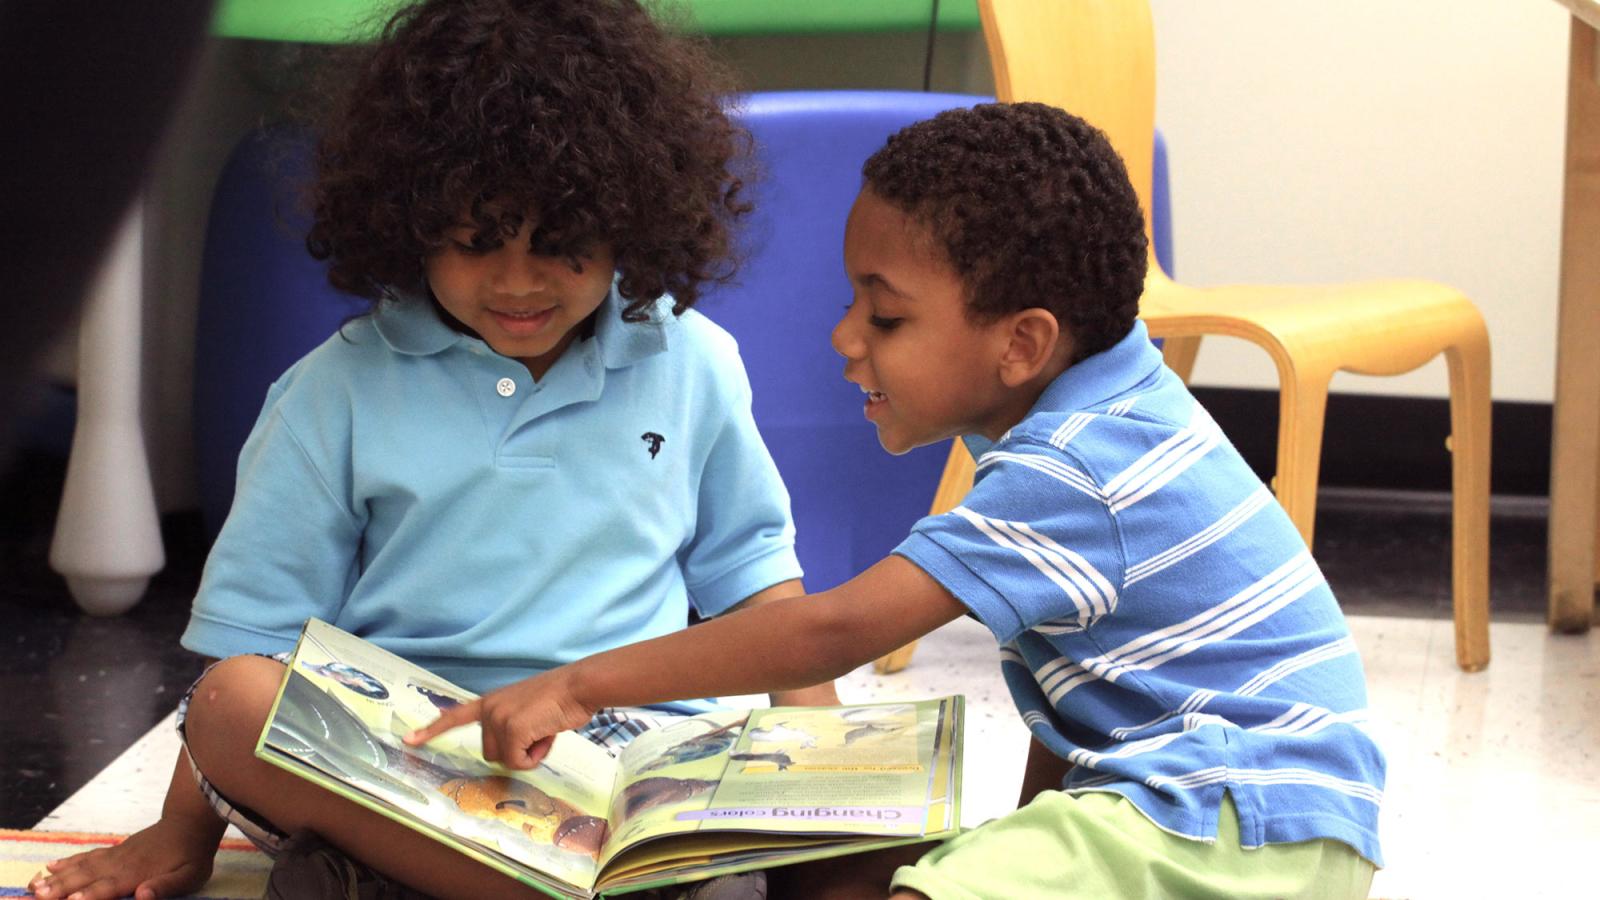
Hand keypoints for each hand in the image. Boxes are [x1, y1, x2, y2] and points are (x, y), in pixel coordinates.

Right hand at [29, 816, 217, 899]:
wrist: (190, 822)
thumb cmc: (192, 854)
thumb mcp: (189, 875)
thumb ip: (166, 886)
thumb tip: (143, 895)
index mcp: (137, 873)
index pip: (108, 887)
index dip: (90, 894)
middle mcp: (120, 864)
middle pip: (86, 877)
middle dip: (61, 888)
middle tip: (38, 896)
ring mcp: (114, 855)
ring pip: (81, 866)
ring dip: (57, 877)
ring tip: (34, 887)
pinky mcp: (113, 851)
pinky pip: (86, 856)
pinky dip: (67, 861)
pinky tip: (50, 867)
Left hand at [405, 667, 592, 768]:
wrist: (578, 686)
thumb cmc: (561, 699)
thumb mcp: (528, 710)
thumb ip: (512, 724)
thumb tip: (511, 751)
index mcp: (491, 702)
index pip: (456, 716)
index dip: (432, 730)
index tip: (409, 740)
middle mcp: (489, 709)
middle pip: (491, 754)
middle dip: (516, 751)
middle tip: (538, 731)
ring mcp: (498, 719)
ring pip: (505, 760)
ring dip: (528, 754)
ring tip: (544, 729)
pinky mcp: (511, 729)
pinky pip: (520, 762)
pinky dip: (537, 756)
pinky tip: (547, 734)